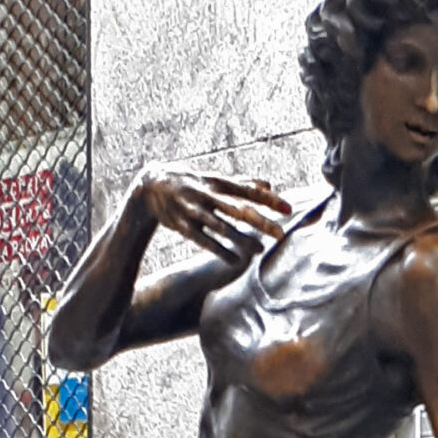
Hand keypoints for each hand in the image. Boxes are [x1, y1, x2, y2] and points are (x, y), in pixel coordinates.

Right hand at [138, 169, 289, 269]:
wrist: (149, 186)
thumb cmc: (188, 181)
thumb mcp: (213, 177)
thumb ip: (241, 183)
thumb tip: (269, 184)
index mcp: (216, 181)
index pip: (247, 190)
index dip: (268, 199)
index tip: (288, 209)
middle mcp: (206, 195)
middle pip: (238, 209)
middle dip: (260, 222)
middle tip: (280, 234)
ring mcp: (194, 211)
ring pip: (221, 227)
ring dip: (242, 239)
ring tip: (260, 250)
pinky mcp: (183, 226)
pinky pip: (204, 241)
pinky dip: (220, 250)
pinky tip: (236, 260)